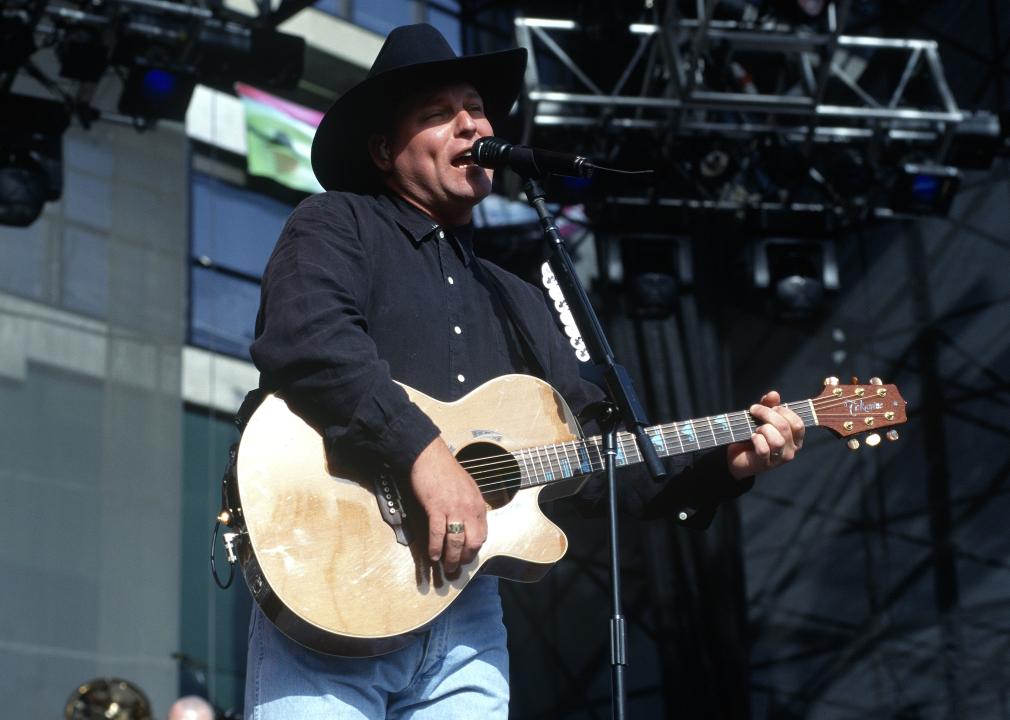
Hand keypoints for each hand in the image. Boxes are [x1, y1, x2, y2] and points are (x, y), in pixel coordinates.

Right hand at [410, 437, 487, 573]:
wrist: (429, 455)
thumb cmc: (445, 470)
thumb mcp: (467, 487)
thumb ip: (470, 506)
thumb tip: (467, 524)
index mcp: (478, 504)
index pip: (482, 534)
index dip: (474, 550)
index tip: (467, 558)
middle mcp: (469, 508)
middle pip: (472, 542)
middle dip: (464, 559)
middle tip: (456, 568)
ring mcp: (453, 508)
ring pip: (456, 542)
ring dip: (451, 558)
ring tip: (446, 568)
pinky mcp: (436, 507)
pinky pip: (438, 534)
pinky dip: (436, 548)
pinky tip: (434, 555)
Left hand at [727, 391, 804, 479]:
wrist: (738, 456)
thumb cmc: (755, 436)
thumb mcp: (763, 418)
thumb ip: (769, 405)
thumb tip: (774, 394)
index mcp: (796, 438)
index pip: (797, 423)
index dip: (783, 411)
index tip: (770, 407)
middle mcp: (791, 450)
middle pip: (784, 428)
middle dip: (767, 415)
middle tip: (754, 410)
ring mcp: (779, 459)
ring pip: (777, 440)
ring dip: (763, 429)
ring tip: (756, 429)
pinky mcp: (765, 464)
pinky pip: (764, 449)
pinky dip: (757, 440)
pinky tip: (752, 437)